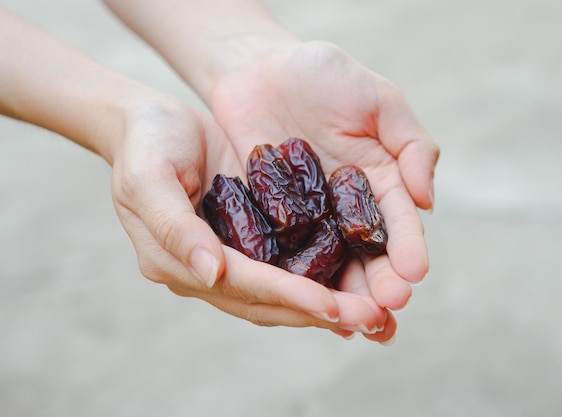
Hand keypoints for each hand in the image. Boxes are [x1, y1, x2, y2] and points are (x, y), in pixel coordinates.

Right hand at [109, 93, 388, 337]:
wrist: (151, 122)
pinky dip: (322, 276)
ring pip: (284, 291)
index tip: (332, 307)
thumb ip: (175, 228)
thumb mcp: (149, 178)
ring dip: (329, 303)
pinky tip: (356, 282)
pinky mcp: (253, 237)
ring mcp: (232, 257)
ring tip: (376, 312)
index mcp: (178, 263)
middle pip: (270, 301)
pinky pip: (290, 263)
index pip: (243, 286)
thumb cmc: (144, 144)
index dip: (288, 296)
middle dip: (321, 311)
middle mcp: (209, 270)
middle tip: (373, 318)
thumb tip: (212, 274)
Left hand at [206, 41, 439, 340]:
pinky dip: (293, 279)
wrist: (256, 68)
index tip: (415, 272)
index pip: (398, 221)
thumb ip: (410, 143)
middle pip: (367, 253)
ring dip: (343, 291)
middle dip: (379, 280)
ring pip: (329, 262)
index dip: (408, 247)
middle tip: (387, 307)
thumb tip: (428, 200)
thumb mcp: (377, 98)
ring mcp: (308, 217)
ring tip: (355, 319)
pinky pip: (281, 252)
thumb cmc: (321, 74)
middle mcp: (346, 206)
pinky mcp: (269, 219)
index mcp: (379, 179)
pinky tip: (302, 303)